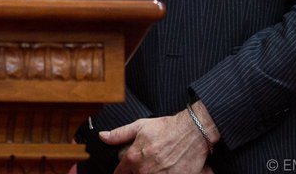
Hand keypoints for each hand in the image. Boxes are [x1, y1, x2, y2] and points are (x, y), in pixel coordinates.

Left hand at [100, 103, 215, 173]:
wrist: (192, 133)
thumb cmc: (167, 128)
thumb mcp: (139, 127)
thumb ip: (119, 134)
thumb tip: (103, 136)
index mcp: (133, 158)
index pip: (119, 173)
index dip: (120, 172)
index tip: (123, 170)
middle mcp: (145, 171)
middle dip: (136, 171)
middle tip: (145, 163)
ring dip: (150, 172)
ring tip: (157, 165)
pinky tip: (166, 169)